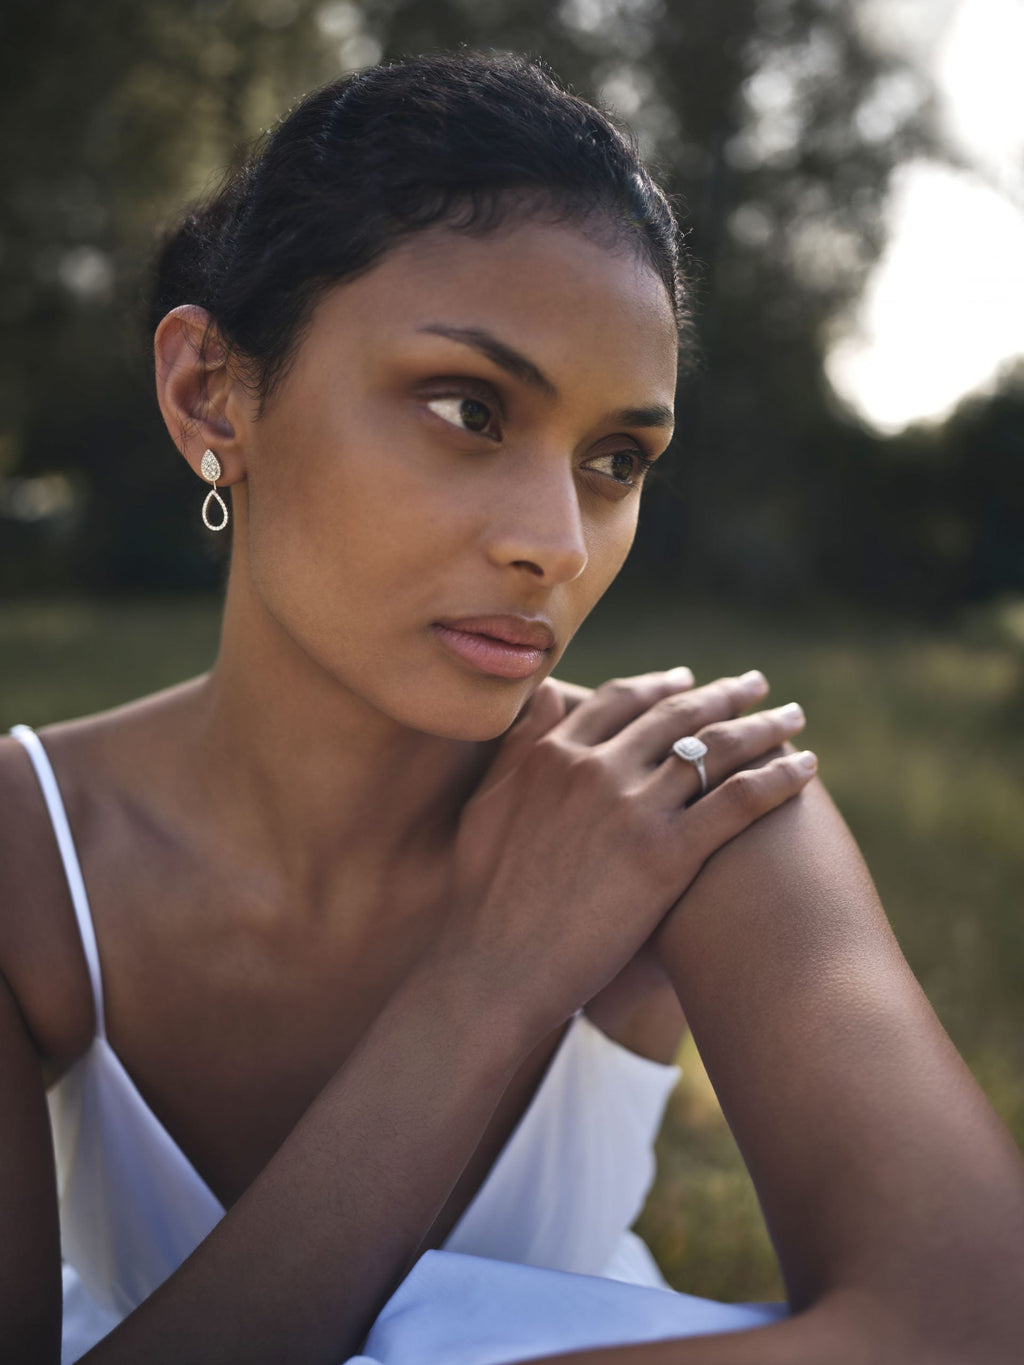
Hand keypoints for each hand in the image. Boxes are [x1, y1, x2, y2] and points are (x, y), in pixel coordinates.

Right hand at [433, 668, 816, 1037]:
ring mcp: (632, 809)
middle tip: (754, 685)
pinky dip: (778, 779)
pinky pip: (738, 802)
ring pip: (715, 749)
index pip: (621, 699)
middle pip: (675, 715)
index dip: (661, 686)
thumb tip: (545, 695)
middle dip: (723, 694)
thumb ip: (519, 745)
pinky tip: (807, 768)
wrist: (493, 967)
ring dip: (762, 726)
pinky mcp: (666, 856)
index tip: (689, 680)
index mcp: (553, 752)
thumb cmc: (484, 897)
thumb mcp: (487, 802)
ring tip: (792, 718)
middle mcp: (595, 768)